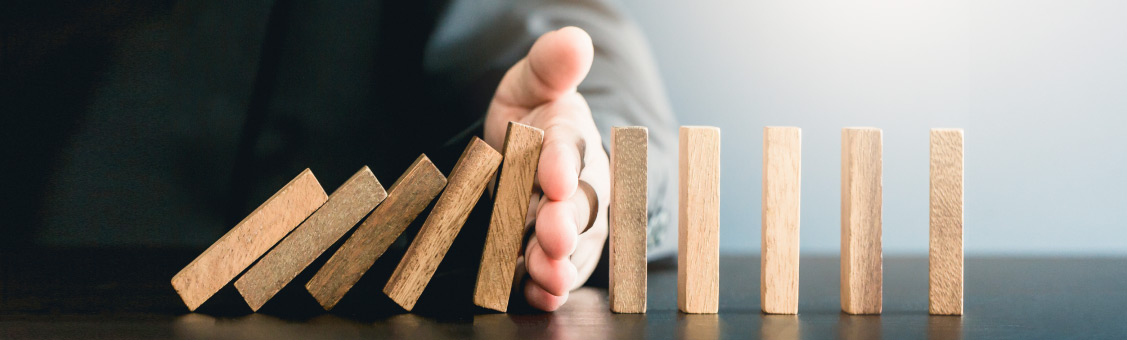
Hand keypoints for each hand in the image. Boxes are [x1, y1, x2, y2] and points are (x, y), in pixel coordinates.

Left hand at [482, 27, 609, 310]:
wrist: (523, 154)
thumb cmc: (532, 118)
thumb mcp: (531, 83)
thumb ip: (550, 65)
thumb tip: (576, 40)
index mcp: (572, 138)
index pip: (571, 148)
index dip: (562, 162)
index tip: (553, 176)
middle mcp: (580, 185)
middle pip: (579, 205)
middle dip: (565, 220)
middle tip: (551, 232)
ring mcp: (570, 224)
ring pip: (573, 246)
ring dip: (560, 261)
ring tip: (548, 273)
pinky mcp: (554, 255)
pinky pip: (555, 275)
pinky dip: (548, 289)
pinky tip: (539, 296)